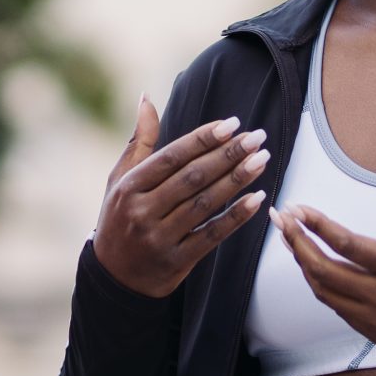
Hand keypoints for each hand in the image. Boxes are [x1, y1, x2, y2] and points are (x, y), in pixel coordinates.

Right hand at [92, 96, 270, 297]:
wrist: (113, 278)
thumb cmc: (120, 218)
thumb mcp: (119, 180)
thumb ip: (139, 141)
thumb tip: (146, 97)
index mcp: (129, 187)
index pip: (172, 157)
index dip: (203, 139)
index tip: (232, 124)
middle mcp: (142, 212)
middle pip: (193, 178)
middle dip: (228, 155)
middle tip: (256, 137)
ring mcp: (160, 238)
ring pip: (205, 204)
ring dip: (237, 180)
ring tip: (262, 159)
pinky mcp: (177, 261)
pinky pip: (212, 235)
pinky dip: (236, 217)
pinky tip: (258, 198)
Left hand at [271, 156, 375, 370]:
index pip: (349, 245)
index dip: (318, 226)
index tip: (298, 209)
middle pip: (324, 269)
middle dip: (297, 242)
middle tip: (280, 219)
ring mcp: (375, 317)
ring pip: (324, 291)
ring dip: (303, 264)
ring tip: (291, 239)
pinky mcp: (374, 332)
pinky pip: (336, 307)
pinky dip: (320, 286)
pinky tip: (315, 268)